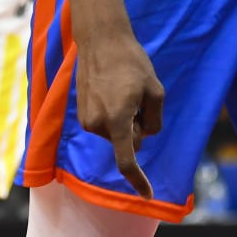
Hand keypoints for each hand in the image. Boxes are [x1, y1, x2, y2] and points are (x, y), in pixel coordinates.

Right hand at [76, 29, 164, 198]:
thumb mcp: (154, 90)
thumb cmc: (131, 62)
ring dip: (124, 120)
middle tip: (138, 99)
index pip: (127, 160)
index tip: (148, 195)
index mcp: (117, 120)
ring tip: (123, 90)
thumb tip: (143, 135)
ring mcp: (87, 120)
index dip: (138, 180)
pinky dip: (113, 115)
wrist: (100, 40)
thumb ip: (154, 120)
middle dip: (137, 129)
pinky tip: (112, 90)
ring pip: (116, 134)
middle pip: (127, 142)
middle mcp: (98, 125)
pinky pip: (105, 124)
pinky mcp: (82, 113)